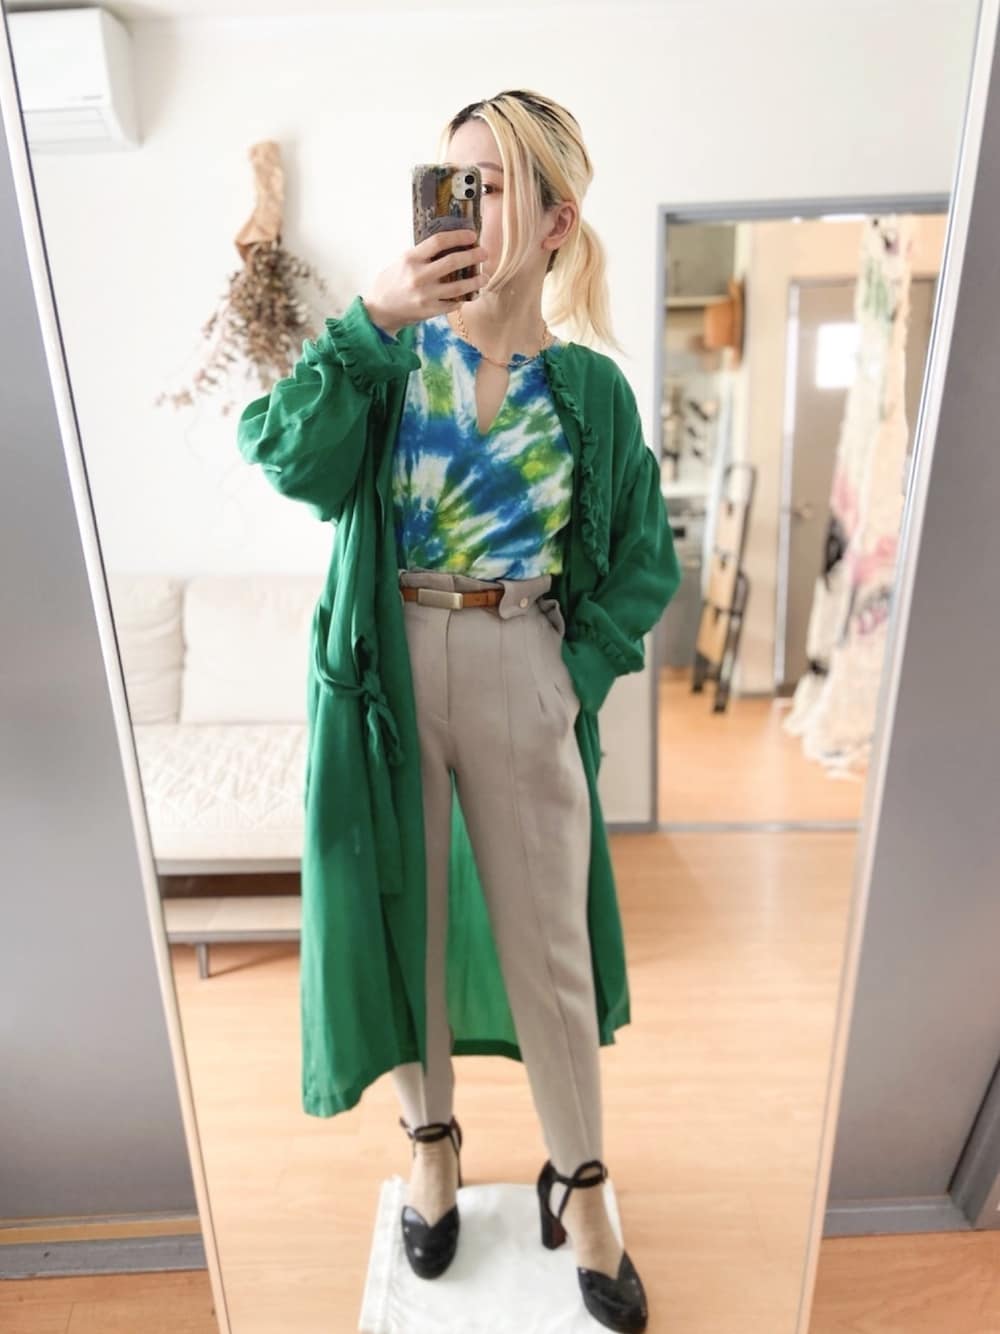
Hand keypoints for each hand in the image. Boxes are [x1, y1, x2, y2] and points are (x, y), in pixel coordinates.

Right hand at [362, 230, 486, 335]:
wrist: (379, 310)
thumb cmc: (390, 283)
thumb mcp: (401, 261)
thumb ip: (422, 255)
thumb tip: (448, 244)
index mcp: (411, 258)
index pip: (439, 242)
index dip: (458, 236)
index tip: (472, 235)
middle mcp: (419, 276)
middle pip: (453, 262)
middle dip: (473, 256)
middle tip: (484, 253)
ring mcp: (425, 295)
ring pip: (458, 286)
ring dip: (475, 280)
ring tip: (485, 276)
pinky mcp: (430, 311)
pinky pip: (453, 303)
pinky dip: (464, 297)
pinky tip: (470, 293)